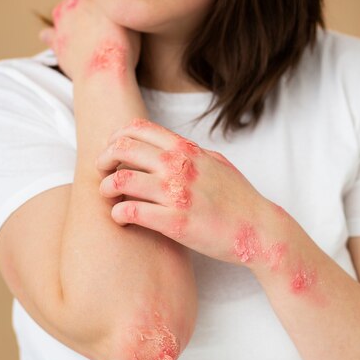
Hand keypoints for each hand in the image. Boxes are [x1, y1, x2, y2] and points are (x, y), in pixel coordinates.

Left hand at [38, 0, 141, 80]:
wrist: (104, 70)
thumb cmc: (120, 48)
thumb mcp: (129, 22)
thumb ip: (120, 12)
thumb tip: (121, 12)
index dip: (102, 5)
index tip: (107, 16)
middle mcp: (73, 2)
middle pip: (77, 1)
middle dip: (85, 12)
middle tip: (99, 28)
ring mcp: (61, 21)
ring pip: (62, 15)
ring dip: (70, 23)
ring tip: (83, 37)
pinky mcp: (56, 41)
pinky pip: (48, 34)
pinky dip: (51, 37)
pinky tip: (57, 41)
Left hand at [95, 118, 277, 265]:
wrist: (258, 230)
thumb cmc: (239, 199)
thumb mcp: (216, 163)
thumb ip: (191, 153)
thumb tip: (171, 148)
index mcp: (187, 150)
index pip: (137, 129)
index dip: (115, 138)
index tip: (111, 152)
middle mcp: (179, 166)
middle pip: (122, 148)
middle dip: (104, 159)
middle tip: (101, 173)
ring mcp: (176, 194)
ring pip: (122, 180)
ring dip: (106, 188)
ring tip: (108, 197)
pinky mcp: (175, 223)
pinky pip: (132, 211)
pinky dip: (118, 213)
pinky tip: (120, 217)